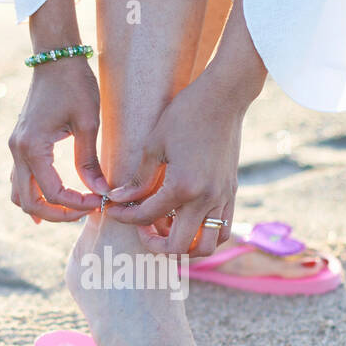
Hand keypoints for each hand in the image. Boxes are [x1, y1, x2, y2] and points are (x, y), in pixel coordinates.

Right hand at [8, 56, 108, 222]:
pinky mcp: (20, 144)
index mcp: (33, 146)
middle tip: (85, 213)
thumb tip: (101, 192)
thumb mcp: (87, 122)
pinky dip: (34, 194)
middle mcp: (18, 151)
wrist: (55, 58)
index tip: (99, 202)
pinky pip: (19, 179)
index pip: (52, 193)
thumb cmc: (74, 84)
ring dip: (42, 207)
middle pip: (29, 201)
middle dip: (58, 213)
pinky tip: (52, 201)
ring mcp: (15, 148)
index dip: (76, 205)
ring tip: (69, 212)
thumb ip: (89, 161)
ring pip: (18, 194)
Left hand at [104, 70, 245, 254]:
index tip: (113, 210)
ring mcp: (222, 199)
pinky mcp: (231, 193)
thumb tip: (119, 199)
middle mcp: (205, 199)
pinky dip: (205, 236)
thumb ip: (138, 178)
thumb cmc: (186, 113)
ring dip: (185, 249)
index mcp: (183, 187)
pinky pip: (222, 230)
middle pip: (178, 246)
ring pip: (206, 247)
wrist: (224, 97)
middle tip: (141, 230)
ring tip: (168, 233)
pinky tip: (188, 223)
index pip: (147, 217)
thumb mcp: (154, 144)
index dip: (125, 217)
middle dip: (155, 245)